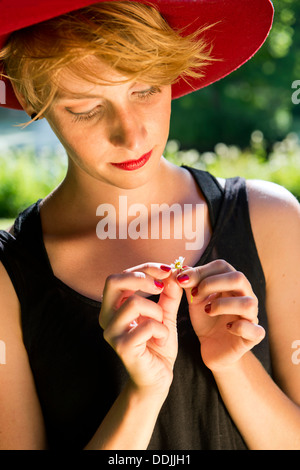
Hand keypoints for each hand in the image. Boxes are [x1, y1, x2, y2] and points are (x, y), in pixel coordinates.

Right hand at [99, 263, 182, 394]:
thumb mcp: (165, 314)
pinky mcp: (122, 347)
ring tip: (162, 325)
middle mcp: (107, 317)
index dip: (145, 269)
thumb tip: (174, 272)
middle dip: (142, 278)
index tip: (168, 270)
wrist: (158, 377)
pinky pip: (147, 326)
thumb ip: (168, 294)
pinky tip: (161, 340)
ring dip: (156, 311)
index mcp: (114, 306)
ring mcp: (112, 332)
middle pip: (114, 281)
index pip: (121, 276)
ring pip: (134, 302)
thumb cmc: (157, 345)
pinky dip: (162, 330)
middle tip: (162, 285)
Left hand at [176, 260, 264, 371]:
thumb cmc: (206, 320)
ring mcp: (251, 316)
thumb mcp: (194, 300)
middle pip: (238, 278)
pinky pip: (255, 330)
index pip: (222, 266)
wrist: (212, 347)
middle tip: (195, 295)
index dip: (201, 271)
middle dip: (211, 283)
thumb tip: (181, 267)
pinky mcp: (253, 337)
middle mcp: (245, 296)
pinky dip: (239, 327)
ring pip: (248, 303)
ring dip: (223, 305)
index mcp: (231, 283)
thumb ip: (189, 284)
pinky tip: (227, 327)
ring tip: (207, 311)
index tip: (182, 280)